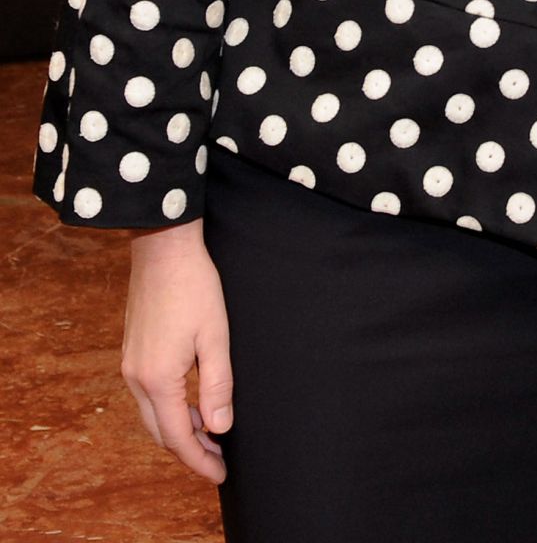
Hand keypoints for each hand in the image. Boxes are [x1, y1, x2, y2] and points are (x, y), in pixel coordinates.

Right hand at [122, 220, 230, 483]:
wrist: (163, 246)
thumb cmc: (194, 286)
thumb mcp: (215, 336)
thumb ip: (218, 385)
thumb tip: (220, 428)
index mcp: (158, 378)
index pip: (178, 437)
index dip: (199, 461)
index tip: (220, 475)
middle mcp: (137, 378)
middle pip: (161, 432)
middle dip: (190, 450)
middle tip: (219, 460)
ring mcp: (131, 364)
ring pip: (153, 415)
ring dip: (180, 429)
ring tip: (211, 433)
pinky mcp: (133, 351)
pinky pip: (149, 395)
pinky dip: (170, 408)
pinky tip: (192, 401)